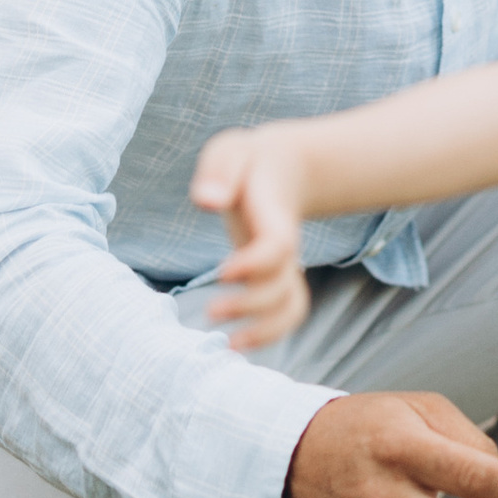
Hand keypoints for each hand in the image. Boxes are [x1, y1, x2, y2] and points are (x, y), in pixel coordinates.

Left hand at [192, 125, 314, 346]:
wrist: (280, 168)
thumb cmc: (247, 162)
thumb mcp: (231, 151)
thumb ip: (219, 170)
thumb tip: (207, 200)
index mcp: (275, 216)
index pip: (278, 246)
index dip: (255, 264)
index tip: (221, 273)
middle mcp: (285, 247)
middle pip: (282, 287)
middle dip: (249, 305)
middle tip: (210, 313)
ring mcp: (284, 265)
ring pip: (290, 307)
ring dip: (264, 331)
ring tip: (227, 346)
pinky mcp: (276, 278)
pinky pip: (285, 314)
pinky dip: (268, 334)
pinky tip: (235, 344)